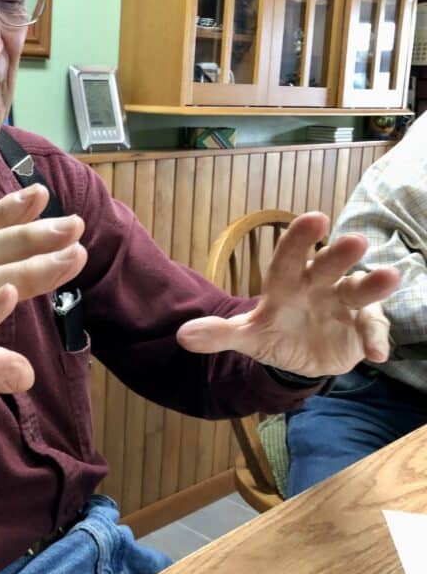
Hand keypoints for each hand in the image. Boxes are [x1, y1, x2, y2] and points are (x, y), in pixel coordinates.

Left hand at [175, 212, 398, 376]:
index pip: (290, 256)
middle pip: (330, 265)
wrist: (299, 354)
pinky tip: (377, 354)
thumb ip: (219, 334)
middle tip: (357, 242)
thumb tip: (182, 336)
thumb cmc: (275, 331)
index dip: (300, 238)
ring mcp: (344, 304)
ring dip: (374, 285)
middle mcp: (320, 285)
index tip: (315, 218)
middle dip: (342, 254)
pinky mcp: (362, 328)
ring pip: (360, 290)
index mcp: (288, 282)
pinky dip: (376, 340)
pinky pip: (372, 330)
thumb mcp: (247, 336)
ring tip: (389, 276)